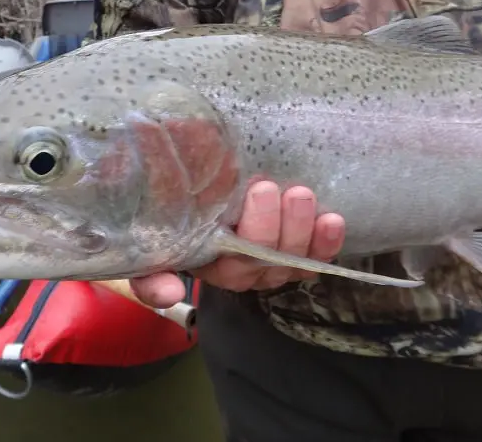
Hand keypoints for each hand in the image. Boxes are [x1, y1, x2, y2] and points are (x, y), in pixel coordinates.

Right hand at [128, 181, 345, 307]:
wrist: (193, 191)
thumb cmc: (169, 217)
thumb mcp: (149, 245)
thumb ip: (149, 274)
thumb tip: (169, 293)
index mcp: (203, 264)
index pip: (222, 269)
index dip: (236, 244)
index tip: (240, 211)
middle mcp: (240, 271)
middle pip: (259, 262)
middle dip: (266, 227)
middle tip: (265, 188)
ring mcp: (270, 264)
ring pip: (289, 259)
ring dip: (299, 231)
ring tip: (300, 195)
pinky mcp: (296, 253)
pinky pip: (315, 257)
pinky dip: (326, 242)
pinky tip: (332, 220)